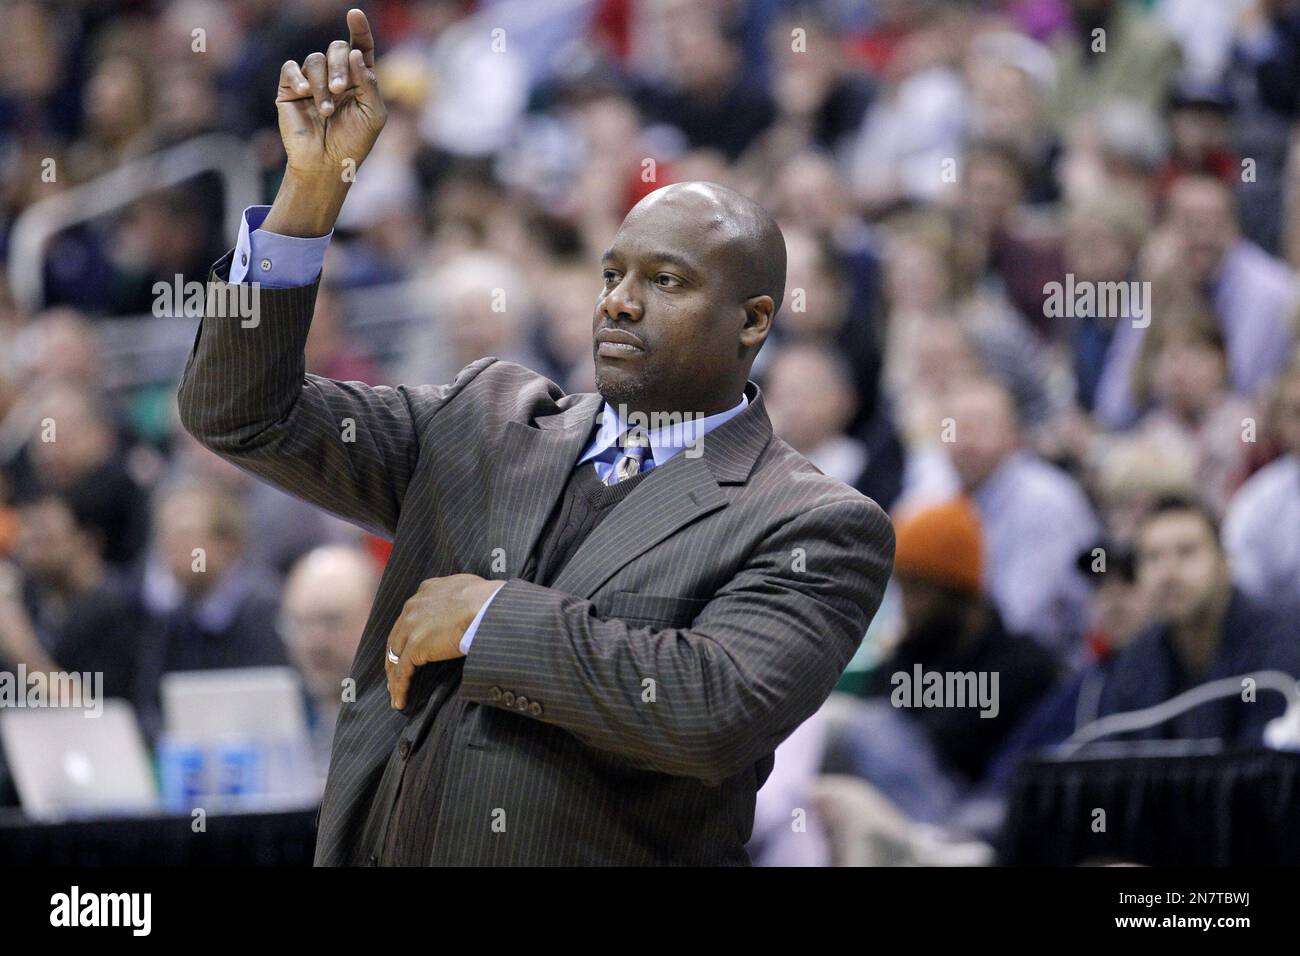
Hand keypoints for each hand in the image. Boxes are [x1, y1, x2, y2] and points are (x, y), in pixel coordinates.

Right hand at [276, 8, 385, 179]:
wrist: (327, 165)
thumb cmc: (354, 142)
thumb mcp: (373, 114)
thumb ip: (368, 83)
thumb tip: (356, 53)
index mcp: (358, 79)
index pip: (360, 47)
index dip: (359, 29)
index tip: (355, 14)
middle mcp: (336, 75)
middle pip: (337, 49)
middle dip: (339, 66)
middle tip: (339, 90)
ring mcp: (312, 81)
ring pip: (315, 60)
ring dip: (322, 83)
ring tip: (326, 110)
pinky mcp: (290, 89)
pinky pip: (291, 69)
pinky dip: (298, 77)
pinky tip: (305, 92)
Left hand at [385, 574, 504, 709]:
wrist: (487, 606)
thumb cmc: (488, 599)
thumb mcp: (469, 588)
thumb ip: (459, 596)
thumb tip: (469, 604)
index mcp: (427, 590)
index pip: (412, 615)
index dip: (409, 631)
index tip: (410, 645)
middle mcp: (414, 606)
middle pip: (397, 635)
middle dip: (395, 655)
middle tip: (396, 672)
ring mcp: (412, 626)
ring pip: (395, 655)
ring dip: (394, 675)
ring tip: (395, 691)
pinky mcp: (416, 646)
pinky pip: (402, 671)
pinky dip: (400, 687)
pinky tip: (400, 701)